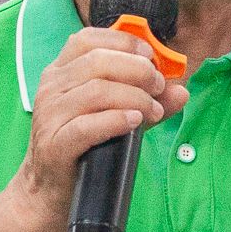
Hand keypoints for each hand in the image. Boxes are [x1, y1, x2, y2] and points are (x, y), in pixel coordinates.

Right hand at [11, 23, 185, 216]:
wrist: (49, 192)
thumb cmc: (82, 147)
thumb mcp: (113, 116)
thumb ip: (146, 101)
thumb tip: (181, 92)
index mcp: (61, 72)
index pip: (87, 39)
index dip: (122, 42)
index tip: (150, 56)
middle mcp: (52, 88)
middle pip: (97, 62)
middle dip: (137, 70)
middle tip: (158, 87)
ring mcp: (50, 115)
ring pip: (96, 91)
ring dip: (134, 97)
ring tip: (154, 111)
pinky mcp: (55, 144)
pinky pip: (87, 126)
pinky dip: (116, 120)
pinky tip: (135, 122)